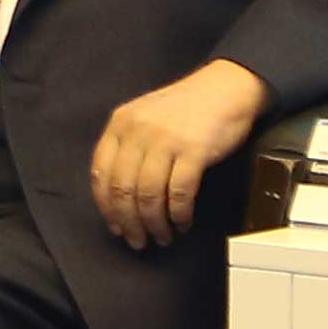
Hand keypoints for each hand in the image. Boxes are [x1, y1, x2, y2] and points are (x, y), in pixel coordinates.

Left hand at [93, 58, 271, 250]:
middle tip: (137, 241)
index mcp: (120, 123)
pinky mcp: (194, 151)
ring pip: (149, 196)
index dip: (107, 207)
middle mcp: (138, 131)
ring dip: (154, 224)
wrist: (226, 87)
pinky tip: (182, 223)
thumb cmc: (186, 108)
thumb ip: (128, 147)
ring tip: (162, 237)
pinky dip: (179, 215)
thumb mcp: (144, 117)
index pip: (101, 174)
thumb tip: (119, 198)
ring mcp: (165, 140)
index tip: (115, 226)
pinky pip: (179, 194)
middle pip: (123, 190)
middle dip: (129, 223)